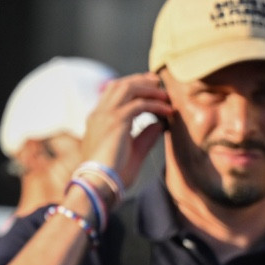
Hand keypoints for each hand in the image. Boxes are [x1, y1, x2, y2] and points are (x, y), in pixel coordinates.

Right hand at [78, 73, 172, 191]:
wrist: (98, 184)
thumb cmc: (113, 174)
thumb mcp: (132, 151)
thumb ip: (145, 136)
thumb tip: (160, 124)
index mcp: (97, 120)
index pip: (113, 93)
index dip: (132, 86)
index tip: (150, 87)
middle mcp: (99, 113)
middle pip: (120, 84)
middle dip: (140, 81)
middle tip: (159, 83)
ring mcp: (105, 116)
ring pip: (128, 88)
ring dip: (148, 88)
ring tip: (165, 94)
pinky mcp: (115, 122)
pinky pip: (139, 105)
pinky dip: (155, 105)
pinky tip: (168, 110)